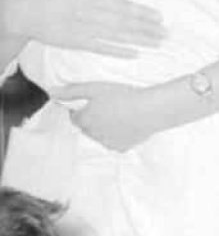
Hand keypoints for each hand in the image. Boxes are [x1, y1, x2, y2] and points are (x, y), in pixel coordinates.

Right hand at [11, 0, 164, 56]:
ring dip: (137, 39)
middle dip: (145, 28)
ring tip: (156, 43)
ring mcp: (82, 30)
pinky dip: (117, 51)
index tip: (158, 16)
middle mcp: (88, 13)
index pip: (121, 5)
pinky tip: (134, 53)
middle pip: (122, 22)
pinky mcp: (75, 43)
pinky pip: (100, 48)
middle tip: (165, 33)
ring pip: (115, 35)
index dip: (141, 12)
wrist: (25, 13)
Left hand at [53, 79, 167, 151]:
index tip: (92, 102)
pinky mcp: (122, 148)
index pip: (75, 118)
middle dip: (93, 119)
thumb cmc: (123, 96)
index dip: (82, 109)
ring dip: (104, 128)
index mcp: (85, 120)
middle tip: (108, 106)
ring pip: (100, 136)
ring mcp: (107, 143)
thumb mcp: (95, 88)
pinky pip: (114, 142)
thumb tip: (51, 93)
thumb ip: (72, 91)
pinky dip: (118, 135)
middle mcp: (93, 135)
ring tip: (119, 114)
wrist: (150, 110)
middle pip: (87, 127)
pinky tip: (127, 124)